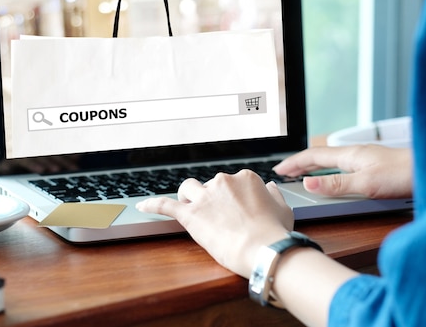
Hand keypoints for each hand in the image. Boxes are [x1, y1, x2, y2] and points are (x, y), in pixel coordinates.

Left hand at [136, 170, 293, 277]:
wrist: (262, 249)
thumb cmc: (274, 232)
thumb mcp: (283, 209)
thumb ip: (273, 195)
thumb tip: (269, 187)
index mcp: (244, 178)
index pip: (231, 182)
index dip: (231, 198)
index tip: (234, 211)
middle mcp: (223, 181)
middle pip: (209, 185)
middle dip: (211, 199)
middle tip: (218, 219)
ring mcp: (205, 197)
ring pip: (188, 189)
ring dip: (188, 197)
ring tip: (191, 210)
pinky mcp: (190, 214)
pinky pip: (165, 205)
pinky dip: (152, 204)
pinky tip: (142, 206)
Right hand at [274, 145, 412, 198]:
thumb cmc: (405, 175)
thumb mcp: (366, 184)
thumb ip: (336, 184)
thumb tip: (308, 183)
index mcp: (350, 155)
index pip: (314, 156)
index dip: (295, 162)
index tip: (279, 169)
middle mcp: (357, 154)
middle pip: (321, 156)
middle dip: (301, 162)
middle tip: (286, 171)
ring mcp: (367, 159)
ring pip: (332, 160)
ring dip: (314, 166)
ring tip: (303, 173)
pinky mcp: (376, 166)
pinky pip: (343, 165)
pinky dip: (330, 170)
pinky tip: (334, 176)